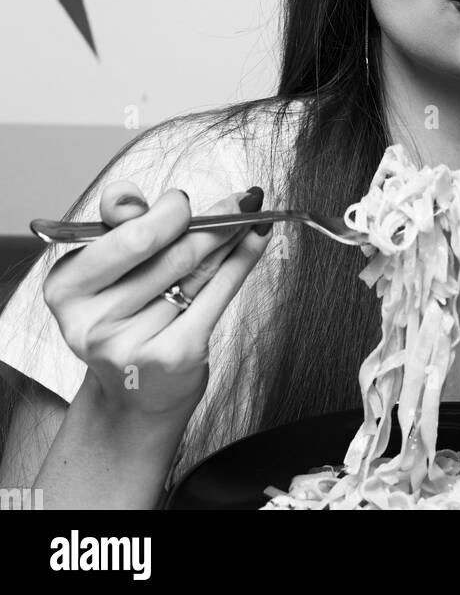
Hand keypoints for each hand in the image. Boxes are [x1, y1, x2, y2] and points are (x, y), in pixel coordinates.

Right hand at [42, 179, 271, 426]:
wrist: (132, 397)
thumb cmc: (123, 318)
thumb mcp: (105, 268)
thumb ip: (114, 222)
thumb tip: (129, 198)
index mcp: (67, 288)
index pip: (129, 238)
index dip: (166, 213)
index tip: (184, 201)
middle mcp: (94, 322)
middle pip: (171, 254)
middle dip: (212, 221)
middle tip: (241, 202)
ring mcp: (134, 344)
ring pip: (198, 271)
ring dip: (232, 237)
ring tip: (249, 217)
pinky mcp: (173, 357)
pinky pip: (218, 294)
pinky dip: (243, 261)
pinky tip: (256, 240)